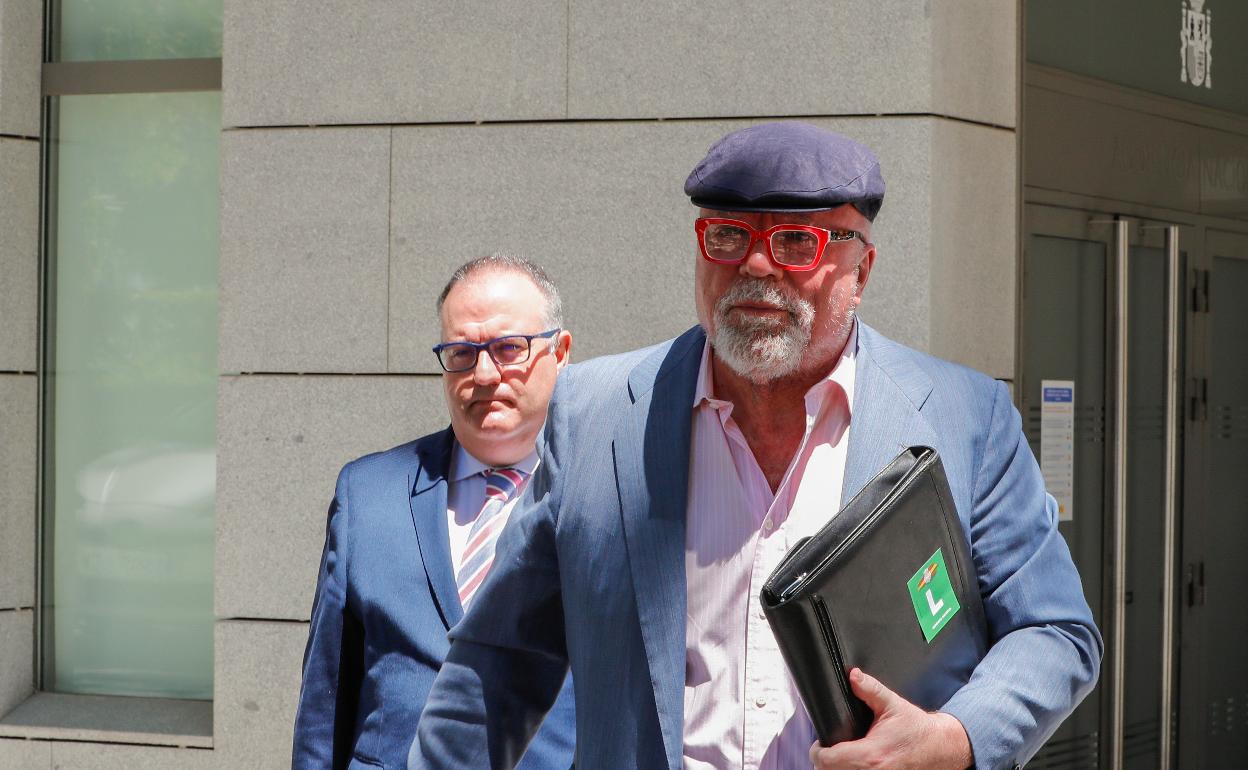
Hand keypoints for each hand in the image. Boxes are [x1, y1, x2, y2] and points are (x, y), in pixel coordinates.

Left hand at [808, 668, 972, 769]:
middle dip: (825, 761)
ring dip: (836, 769)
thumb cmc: (917, 729)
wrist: (942, 748)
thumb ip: (870, 689)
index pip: (828, 760)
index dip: (818, 751)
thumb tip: (853, 675)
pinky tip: (851, 764)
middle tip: (827, 749)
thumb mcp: (893, 705)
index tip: (819, 744)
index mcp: (871, 754)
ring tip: (837, 758)